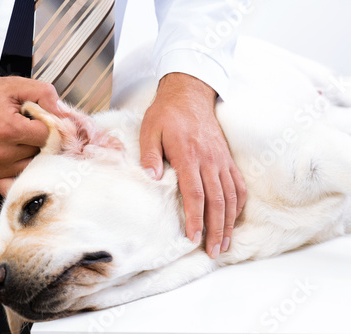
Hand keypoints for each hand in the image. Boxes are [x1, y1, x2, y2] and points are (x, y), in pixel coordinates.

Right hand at [0, 76, 67, 195]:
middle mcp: (2, 152)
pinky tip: (25, 165)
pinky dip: (25, 177)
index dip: (50, 125)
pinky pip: (16, 186)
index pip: (49, 135)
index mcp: (9, 129)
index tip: (41, 118)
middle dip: (43, 140)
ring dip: (34, 156)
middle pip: (43, 152)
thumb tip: (65, 114)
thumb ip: (45, 93)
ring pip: (34, 166)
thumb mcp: (16, 85)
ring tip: (22, 139)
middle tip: (30, 127)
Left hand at [139, 73, 245, 258]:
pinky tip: (234, 218)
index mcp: (188, 155)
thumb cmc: (165, 114)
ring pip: (230, 196)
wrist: (189, 93)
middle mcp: (209, 160)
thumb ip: (149, 154)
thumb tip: (151, 178)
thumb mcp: (149, 129)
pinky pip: (238, 184)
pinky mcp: (227, 158)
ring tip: (225, 244)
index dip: (196, 217)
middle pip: (216, 200)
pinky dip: (238, 204)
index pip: (194, 193)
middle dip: (216, 229)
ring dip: (229, 222)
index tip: (194, 238)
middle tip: (214, 252)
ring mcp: (221, 159)